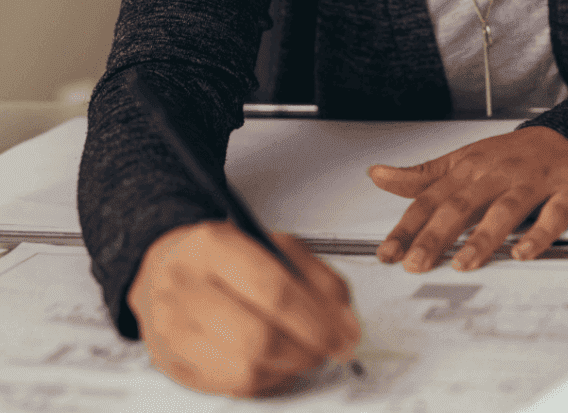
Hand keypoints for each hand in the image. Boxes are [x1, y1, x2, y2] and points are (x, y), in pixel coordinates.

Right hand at [126, 220, 360, 397]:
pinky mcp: (172, 364)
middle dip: (308, 349)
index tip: (344, 333)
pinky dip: (267, 379)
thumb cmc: (220, 256)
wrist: (160, 267)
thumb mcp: (269, 243)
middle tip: (330, 347)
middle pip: (259, 337)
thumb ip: (313, 275)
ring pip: (246, 368)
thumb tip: (345, 319)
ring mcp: (173, 330)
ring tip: (305, 351)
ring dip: (291, 366)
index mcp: (212, 246)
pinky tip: (277, 361)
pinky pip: (232, 386)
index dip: (317, 320)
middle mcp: (185, 287)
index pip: (273, 289)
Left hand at [368, 126, 567, 271]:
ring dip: (483, 237)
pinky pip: (552, 214)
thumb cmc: (512, 156)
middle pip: (461, 205)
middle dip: (435, 236)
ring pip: (504, 209)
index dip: (407, 226)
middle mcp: (496, 174)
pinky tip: (522, 252)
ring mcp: (531, 182)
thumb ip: (422, 175)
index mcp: (469, 168)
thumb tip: (378, 175)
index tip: (388, 252)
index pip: (430, 198)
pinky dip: (538, 234)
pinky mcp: (566, 192)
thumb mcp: (463, 160)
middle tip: (416, 264)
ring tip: (464, 263)